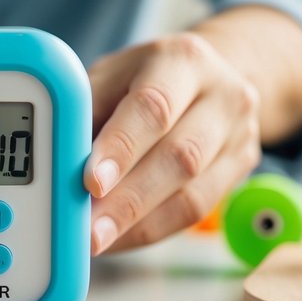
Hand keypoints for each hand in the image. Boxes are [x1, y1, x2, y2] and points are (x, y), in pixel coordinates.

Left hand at [85, 33, 261, 253]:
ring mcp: (239, 134)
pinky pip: (197, 212)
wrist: (212, 76)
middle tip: (88, 230)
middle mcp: (222, 94)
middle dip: (128, 200)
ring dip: (137, 223)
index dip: (120, 149)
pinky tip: (121, 237)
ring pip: (193, 193)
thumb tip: (59, 165)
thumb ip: (86, 113)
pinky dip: (152, 229)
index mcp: (182, 60)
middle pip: (180, 156)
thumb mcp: (112, 76)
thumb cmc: (146, 78)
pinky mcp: (242, 168)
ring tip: (98, 240)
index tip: (89, 183)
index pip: (153, 107)